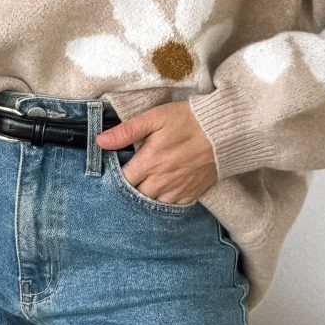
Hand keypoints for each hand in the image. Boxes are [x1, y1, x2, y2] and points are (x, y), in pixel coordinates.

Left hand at [96, 100, 218, 204]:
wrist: (223, 132)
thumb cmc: (188, 120)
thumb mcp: (155, 117)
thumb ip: (127, 131)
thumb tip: (100, 141)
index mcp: (150, 162)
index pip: (123, 179)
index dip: (117, 175)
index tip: (117, 168)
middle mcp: (162, 181)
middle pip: (136, 195)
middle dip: (130, 187)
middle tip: (131, 176)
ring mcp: (178, 190)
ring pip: (153, 204)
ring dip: (146, 196)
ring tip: (145, 183)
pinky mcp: (192, 194)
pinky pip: (172, 206)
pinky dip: (164, 201)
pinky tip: (163, 190)